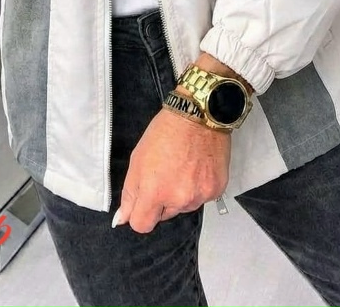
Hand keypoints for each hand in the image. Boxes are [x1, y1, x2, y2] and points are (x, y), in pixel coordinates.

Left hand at [115, 108, 230, 233]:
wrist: (199, 115)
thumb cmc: (165, 132)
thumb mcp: (138, 159)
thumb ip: (130, 193)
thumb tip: (123, 219)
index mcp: (155, 192)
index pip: (142, 225)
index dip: (140, 214)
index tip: (143, 201)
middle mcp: (179, 199)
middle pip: (164, 216)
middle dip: (162, 201)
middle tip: (165, 174)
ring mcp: (200, 196)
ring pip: (184, 207)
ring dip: (181, 195)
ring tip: (183, 167)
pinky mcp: (216, 190)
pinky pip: (202, 198)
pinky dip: (198, 188)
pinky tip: (197, 167)